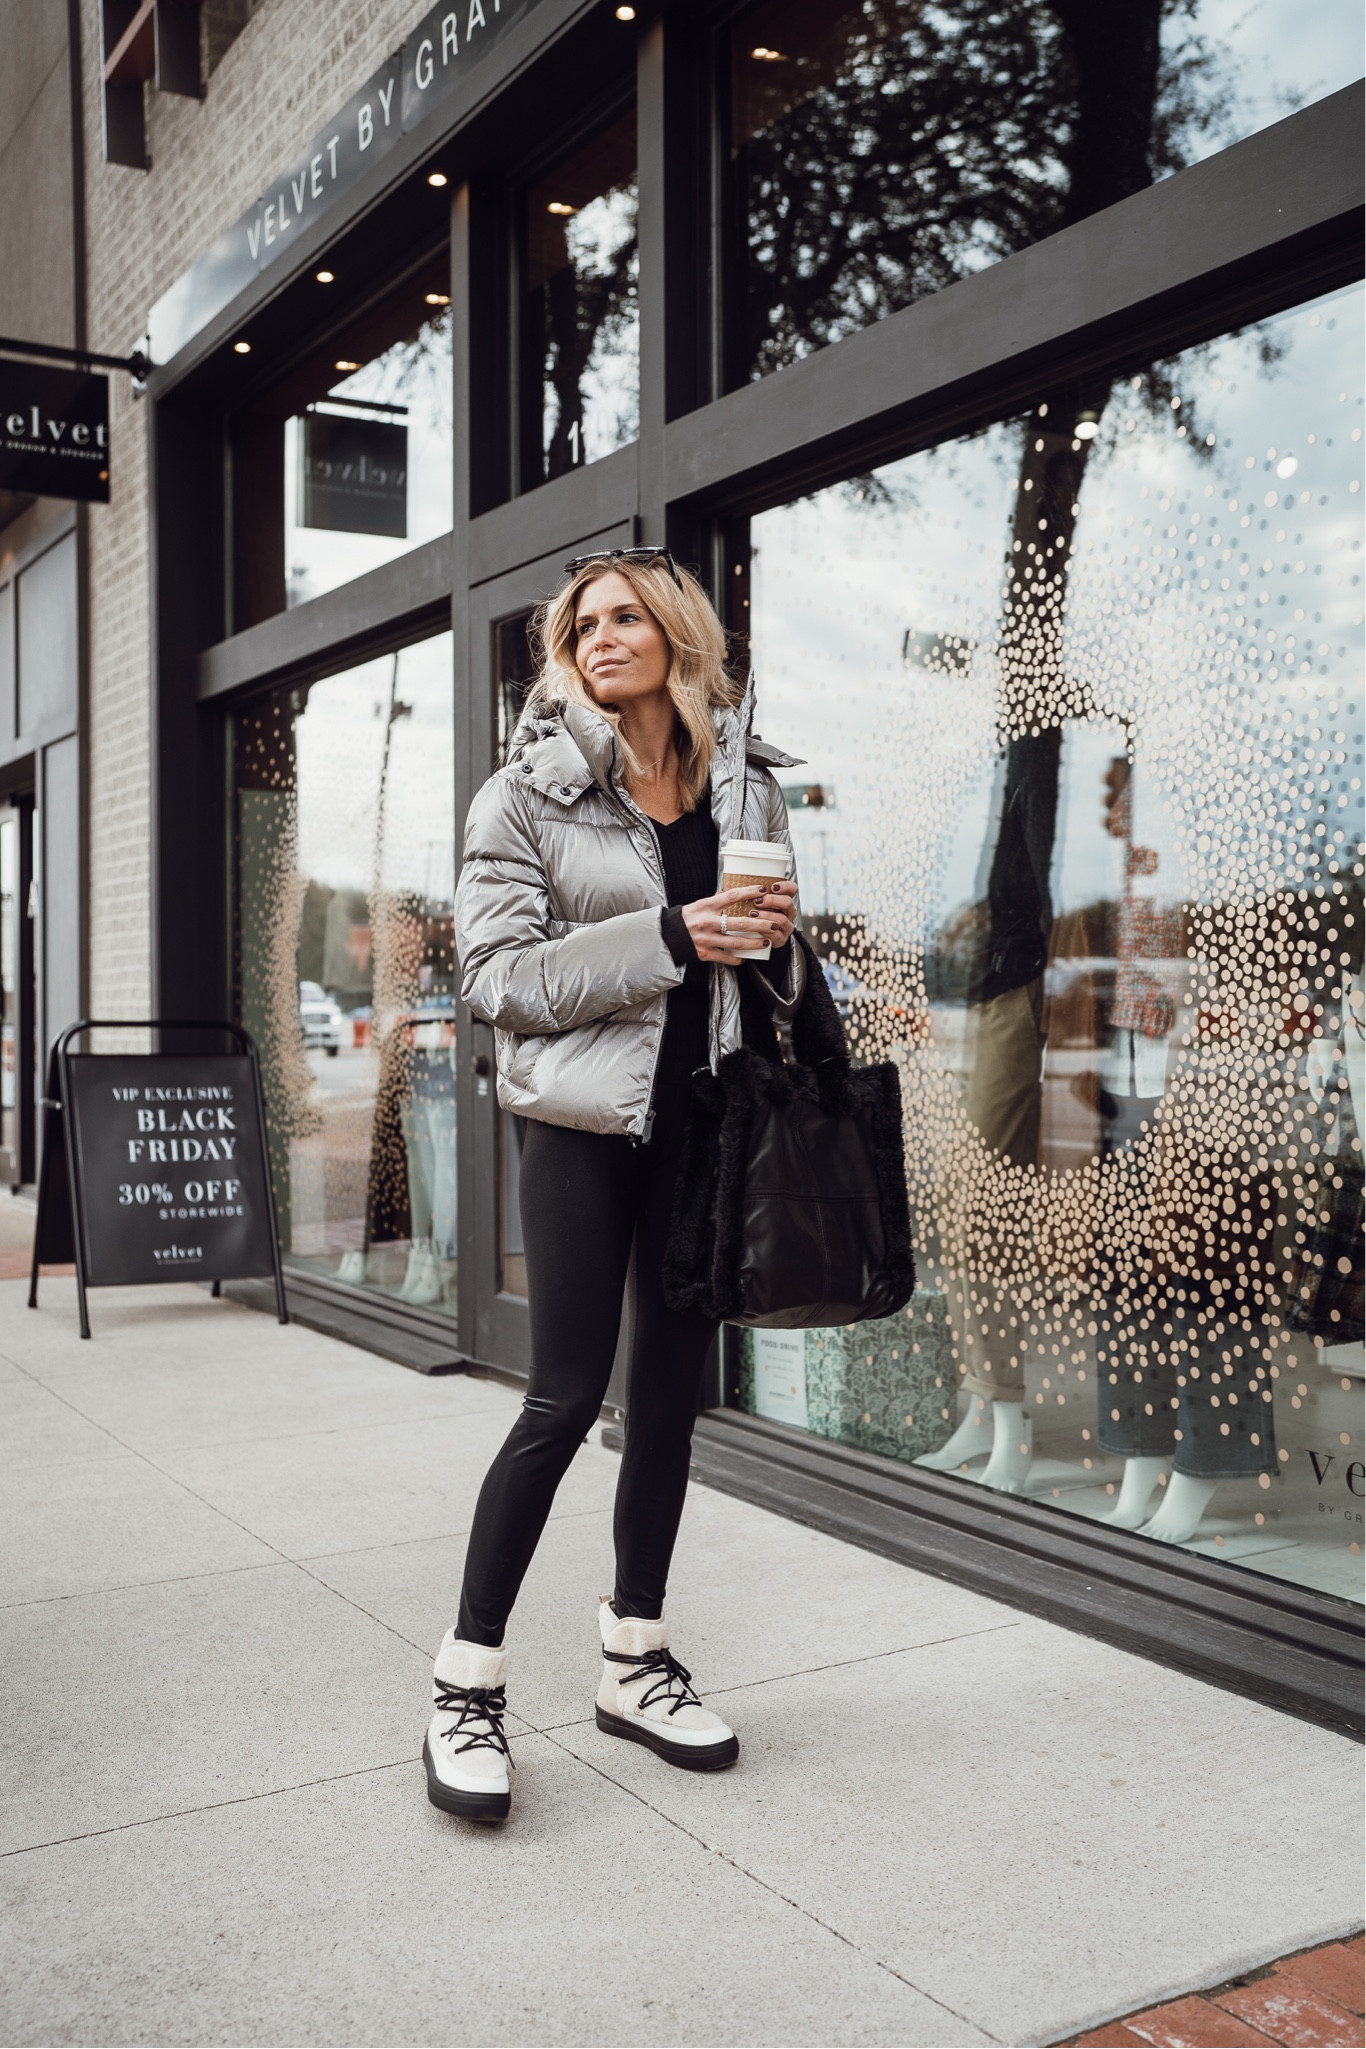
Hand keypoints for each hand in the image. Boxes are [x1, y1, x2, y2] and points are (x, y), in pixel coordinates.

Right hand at [681, 879, 797, 963]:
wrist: (666, 936)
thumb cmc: (684, 919)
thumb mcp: (698, 905)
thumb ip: (715, 901)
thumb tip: (730, 892)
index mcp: (707, 906)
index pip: (731, 896)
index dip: (748, 892)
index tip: (762, 890)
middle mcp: (708, 922)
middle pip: (741, 922)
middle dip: (761, 924)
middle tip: (774, 923)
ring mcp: (707, 939)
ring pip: (737, 942)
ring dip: (754, 943)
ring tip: (766, 942)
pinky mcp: (705, 953)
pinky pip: (725, 957)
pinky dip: (736, 958)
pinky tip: (744, 957)